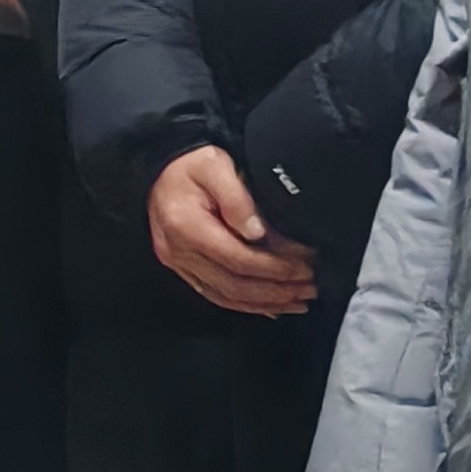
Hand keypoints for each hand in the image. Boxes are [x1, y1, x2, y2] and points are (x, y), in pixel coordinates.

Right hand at [148, 145, 318, 316]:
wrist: (160, 171)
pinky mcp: (185, 270)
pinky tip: (271, 306)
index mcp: (186, 226)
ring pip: (228, 296)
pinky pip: (217, 295)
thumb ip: (237, 198)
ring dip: (267, 302)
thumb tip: (257, 231)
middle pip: (235, 284)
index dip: (275, 267)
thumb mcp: (214, 164)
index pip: (238, 259)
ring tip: (298, 299)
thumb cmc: (187, 165)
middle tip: (310, 286)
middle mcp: (180, 251)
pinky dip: (248, 304)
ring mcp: (180, 264)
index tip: (304, 266)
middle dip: (278, 290)